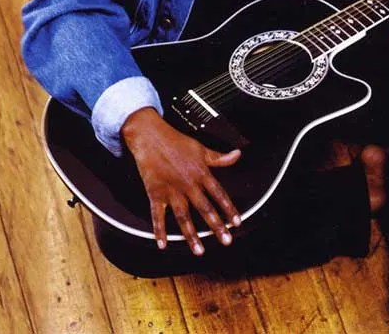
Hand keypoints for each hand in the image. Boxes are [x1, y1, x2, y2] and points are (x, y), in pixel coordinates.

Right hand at [121, 107, 241, 254]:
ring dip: (191, 235)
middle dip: (216, 226)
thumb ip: (219, 157)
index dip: (229, 209)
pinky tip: (163, 245)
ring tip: (199, 251)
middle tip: (226, 241)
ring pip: (183, 217)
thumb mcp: (201, 148)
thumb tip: (237, 154)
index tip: (237, 223)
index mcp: (201, 173)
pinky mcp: (155, 193)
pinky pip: (157, 216)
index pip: (219, 194)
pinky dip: (159, 231)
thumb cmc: (176, 142)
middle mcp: (188, 184)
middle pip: (204, 208)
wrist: (151, 137)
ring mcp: (171, 190)